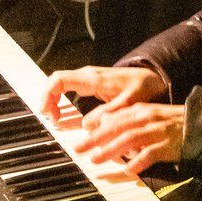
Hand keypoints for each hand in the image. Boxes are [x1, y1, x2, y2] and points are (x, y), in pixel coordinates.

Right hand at [41, 64, 165, 123]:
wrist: (154, 78)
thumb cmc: (143, 86)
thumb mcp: (128, 103)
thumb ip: (108, 113)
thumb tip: (87, 125)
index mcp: (93, 78)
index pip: (59, 79)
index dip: (48, 95)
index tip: (48, 113)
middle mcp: (88, 76)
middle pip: (57, 81)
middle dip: (49, 99)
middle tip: (52, 120)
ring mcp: (89, 79)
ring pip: (62, 85)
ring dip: (55, 101)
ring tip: (56, 119)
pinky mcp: (92, 85)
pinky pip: (69, 90)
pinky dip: (63, 101)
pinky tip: (64, 114)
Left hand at [74, 100, 185, 173]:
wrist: (198, 124)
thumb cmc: (171, 123)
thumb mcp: (148, 116)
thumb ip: (128, 120)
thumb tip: (106, 126)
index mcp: (140, 110)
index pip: (114, 117)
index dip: (96, 126)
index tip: (81, 135)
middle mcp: (146, 118)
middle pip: (117, 127)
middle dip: (96, 138)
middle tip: (79, 149)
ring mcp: (156, 131)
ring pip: (129, 138)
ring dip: (110, 149)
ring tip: (96, 158)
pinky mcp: (167, 145)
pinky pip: (149, 154)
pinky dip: (137, 161)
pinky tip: (127, 169)